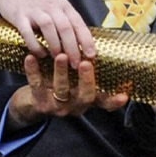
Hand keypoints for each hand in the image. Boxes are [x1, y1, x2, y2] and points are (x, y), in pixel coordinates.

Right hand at [0, 0, 95, 66]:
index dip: (86, 40)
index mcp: (64, 6)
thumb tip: (84, 46)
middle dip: (72, 47)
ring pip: (49, 27)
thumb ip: (69, 23)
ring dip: (55, 45)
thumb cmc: (40, 2)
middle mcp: (51, 7)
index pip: (78, 23)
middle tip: (75, 65)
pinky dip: (34, 44)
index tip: (92, 56)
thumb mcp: (58, 7)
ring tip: (58, 59)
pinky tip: (39, 54)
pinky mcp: (19, 16)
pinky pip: (27, 31)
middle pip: (65, 27)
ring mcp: (35, 10)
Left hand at [5, 55, 128, 130]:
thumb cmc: (59, 87)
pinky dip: (33, 71)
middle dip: (86, 80)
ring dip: (61, 72)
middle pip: (84, 96)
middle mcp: (74, 106)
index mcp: (87, 101)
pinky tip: (30, 57)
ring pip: (61, 90)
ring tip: (61, 56)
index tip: (124, 95)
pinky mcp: (39, 103)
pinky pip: (36, 86)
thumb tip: (99, 49)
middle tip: (85, 63)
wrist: (31, 104)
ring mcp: (57, 107)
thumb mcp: (77, 86)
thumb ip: (88, 73)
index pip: (104, 103)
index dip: (114, 101)